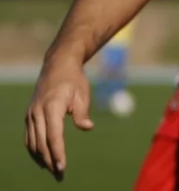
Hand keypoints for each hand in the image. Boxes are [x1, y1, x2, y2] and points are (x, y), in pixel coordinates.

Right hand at [25, 54, 93, 178]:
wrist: (57, 65)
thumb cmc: (74, 80)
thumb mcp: (82, 94)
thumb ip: (82, 113)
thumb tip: (87, 128)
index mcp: (51, 107)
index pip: (53, 136)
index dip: (57, 153)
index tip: (62, 167)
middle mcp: (37, 112)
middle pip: (41, 143)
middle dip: (50, 160)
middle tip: (59, 175)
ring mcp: (31, 114)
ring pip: (33, 142)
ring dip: (41, 158)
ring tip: (52, 170)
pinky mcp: (29, 115)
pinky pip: (29, 136)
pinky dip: (34, 149)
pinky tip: (41, 159)